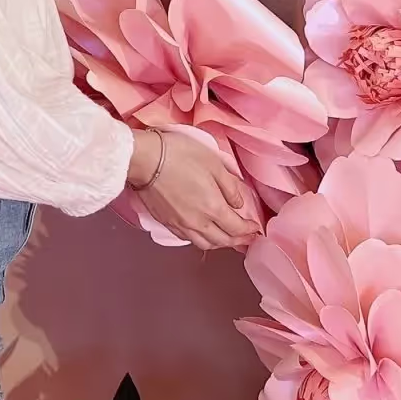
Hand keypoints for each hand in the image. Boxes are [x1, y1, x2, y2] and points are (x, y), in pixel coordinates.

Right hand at [128, 128, 259, 252]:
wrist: (144, 160)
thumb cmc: (179, 155)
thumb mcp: (213, 163)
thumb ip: (230, 186)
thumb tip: (238, 204)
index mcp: (213, 208)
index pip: (237, 228)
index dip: (249, 230)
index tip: (256, 229)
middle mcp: (198, 223)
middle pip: (222, 241)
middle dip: (238, 240)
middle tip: (247, 237)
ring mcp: (180, 225)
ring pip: (205, 244)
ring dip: (220, 243)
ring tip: (227, 237)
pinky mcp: (166, 223)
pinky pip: (189, 240)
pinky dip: (201, 240)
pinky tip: (203, 232)